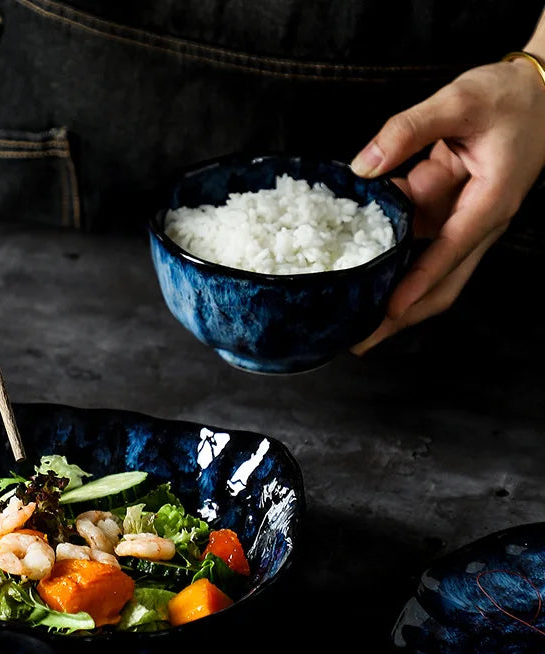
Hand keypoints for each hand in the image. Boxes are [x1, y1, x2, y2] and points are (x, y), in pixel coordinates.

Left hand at [349, 56, 544, 353]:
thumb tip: (363, 165)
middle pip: (441, 284)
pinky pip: (415, 243)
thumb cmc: (509, 96)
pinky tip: (356, 268)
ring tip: (351, 317)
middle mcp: (477, 223)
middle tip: (359, 340)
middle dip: (401, 316)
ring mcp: (461, 221)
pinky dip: (387, 256)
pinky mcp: (446, 213)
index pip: (449, 252)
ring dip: (391, 295)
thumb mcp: (460, 100)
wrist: (538, 90)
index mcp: (489, 203)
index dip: (418, 284)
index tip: (387, 313)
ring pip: (426, 272)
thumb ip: (409, 128)